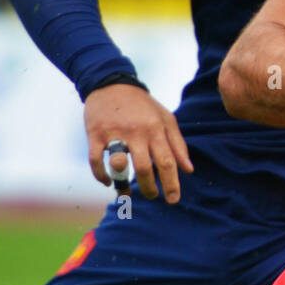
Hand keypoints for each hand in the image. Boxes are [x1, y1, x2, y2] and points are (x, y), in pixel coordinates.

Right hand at [84, 83, 193, 202]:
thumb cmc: (143, 105)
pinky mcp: (95, 134)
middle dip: (149, 189)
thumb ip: (178, 144)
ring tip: (126, 193)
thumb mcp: (165, 119)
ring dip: (122, 184)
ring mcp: (115, 133)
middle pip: (144, 168)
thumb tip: (189, 170)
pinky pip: (96, 160)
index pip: (167, 161)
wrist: (112, 83)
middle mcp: (137, 132)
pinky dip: (100, 175)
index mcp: (156, 129)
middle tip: (152, 196)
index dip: (171, 184)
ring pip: (118, 165)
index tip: (173, 200)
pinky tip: (107, 181)